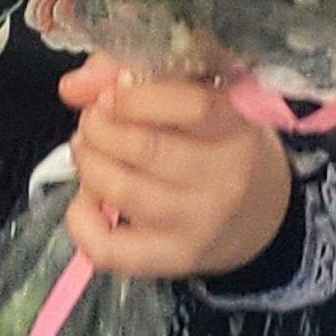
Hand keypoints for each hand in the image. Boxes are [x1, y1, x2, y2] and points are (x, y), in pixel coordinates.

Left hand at [57, 57, 293, 282]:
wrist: (261, 213)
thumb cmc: (221, 143)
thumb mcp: (200, 95)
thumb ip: (138, 75)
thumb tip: (74, 86)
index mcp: (238, 128)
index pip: (192, 106)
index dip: (136, 96)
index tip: (111, 93)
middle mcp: (224, 179)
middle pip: (144, 148)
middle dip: (99, 126)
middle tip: (93, 120)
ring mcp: (198, 224)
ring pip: (121, 191)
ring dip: (88, 163)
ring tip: (88, 150)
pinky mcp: (173, 259)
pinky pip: (109, 248)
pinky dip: (81, 220)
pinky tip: (88, 198)